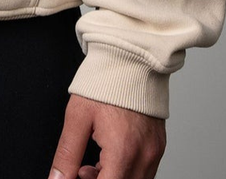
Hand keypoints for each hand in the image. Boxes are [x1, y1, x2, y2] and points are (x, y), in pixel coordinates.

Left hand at [47, 93, 165, 178]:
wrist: (130, 59)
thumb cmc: (104, 83)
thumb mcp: (77, 118)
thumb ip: (67, 154)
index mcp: (123, 151)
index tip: (76, 175)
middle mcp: (144, 156)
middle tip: (81, 170)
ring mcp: (154, 152)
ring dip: (113, 178)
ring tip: (93, 162)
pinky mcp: (158, 146)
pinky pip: (143, 171)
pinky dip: (125, 171)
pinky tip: (109, 156)